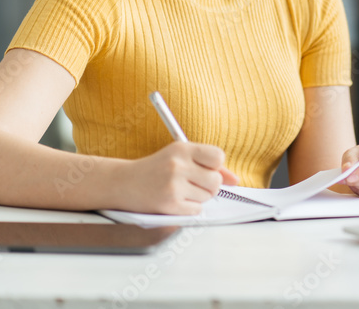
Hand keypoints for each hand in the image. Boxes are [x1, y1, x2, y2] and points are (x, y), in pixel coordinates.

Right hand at [117, 141, 238, 214]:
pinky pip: (197, 210)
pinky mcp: (169, 204)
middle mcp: (178, 165)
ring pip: (208, 196)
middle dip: (209, 185)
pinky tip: (175, 200)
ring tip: (180, 190)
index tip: (205, 169)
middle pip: (215, 180)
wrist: (123, 183)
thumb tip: (235, 180)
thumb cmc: (155, 169)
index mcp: (182, 149)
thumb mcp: (180, 157)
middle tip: (192, 183)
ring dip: (198, 197)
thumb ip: (208, 165)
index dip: (215, 166)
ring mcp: (173, 185)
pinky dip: (190, 208)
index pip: (218, 156)